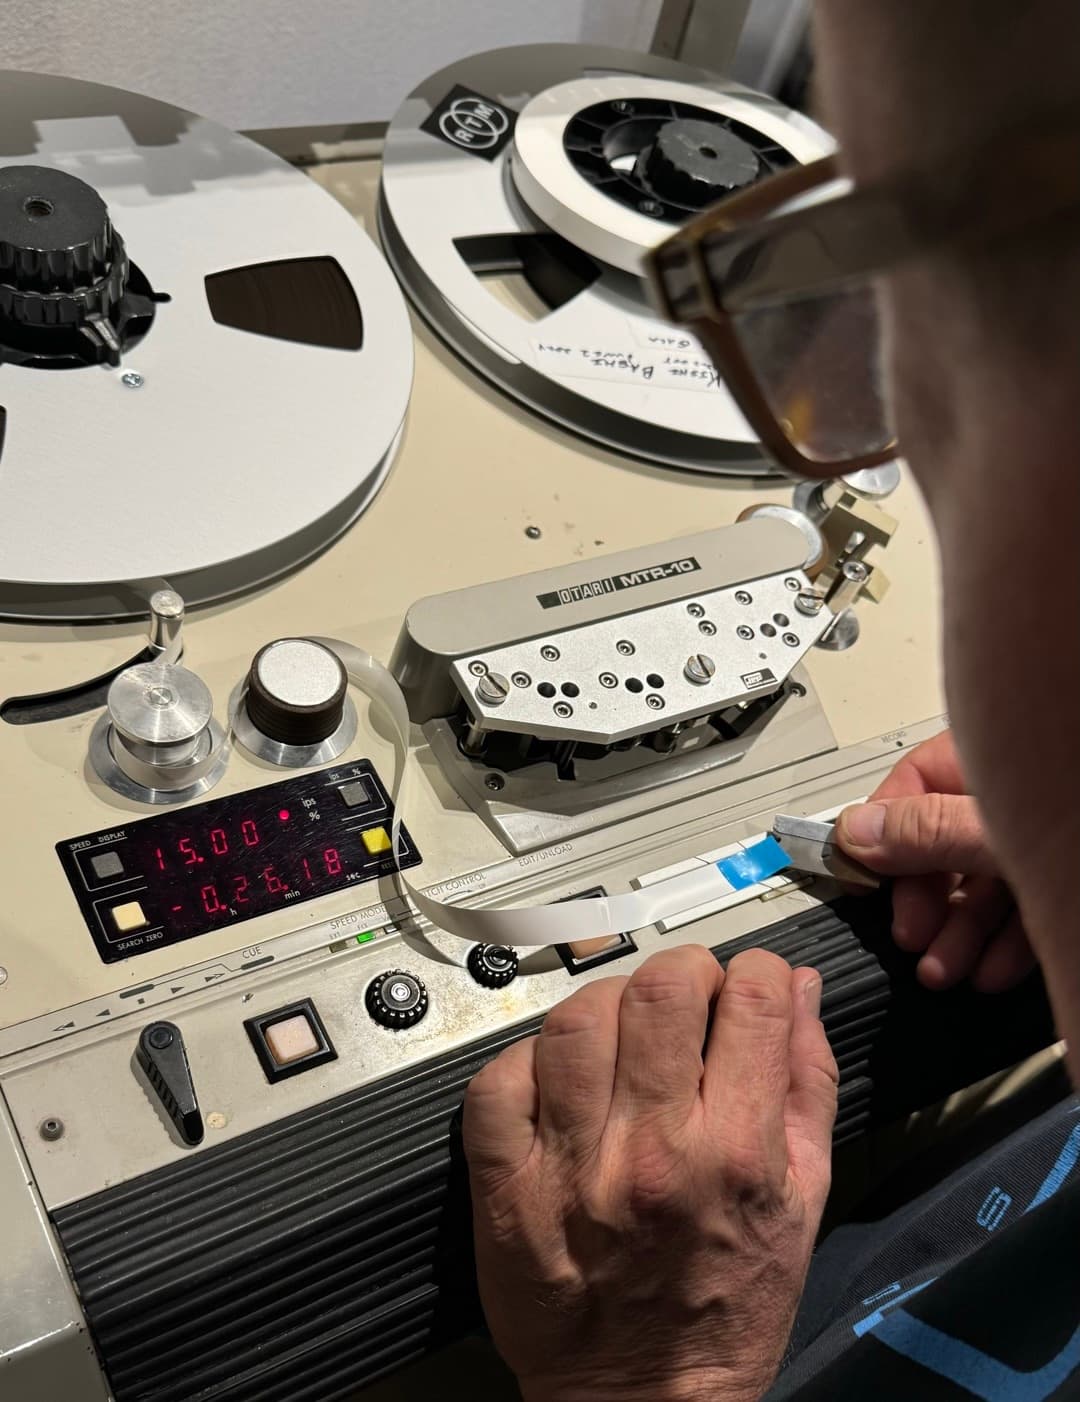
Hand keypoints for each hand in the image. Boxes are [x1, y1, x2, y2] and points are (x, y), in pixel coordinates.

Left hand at [463, 946, 836, 1401]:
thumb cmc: (728, 1309)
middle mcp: (654, 1152)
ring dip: (604, 1005)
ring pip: (575, 1020)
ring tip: (619, 1034)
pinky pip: (500, 1078)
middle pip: (659, 991)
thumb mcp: (805, 1201)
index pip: (751, 1000)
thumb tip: (801, 993)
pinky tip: (558, 1081)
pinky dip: (526, 1060)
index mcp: (737, 1154)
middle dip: (682, 972)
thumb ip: (807, 1083)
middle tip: (684, 998)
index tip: (747, 985)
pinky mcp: (506, 1185)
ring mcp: (572, 1166)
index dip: (754, 972)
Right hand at [835, 730, 1034, 992]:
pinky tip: (990, 971)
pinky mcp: (1065, 881)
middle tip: (910, 934)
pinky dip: (1001, 945)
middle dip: (922, 900)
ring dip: (955, 934)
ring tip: (944, 969)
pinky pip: (1023, 909)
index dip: (882, 831)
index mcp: (994, 756)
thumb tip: (857, 831)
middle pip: (945, 840)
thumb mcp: (999, 829)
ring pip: (982, 883)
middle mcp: (1016, 795)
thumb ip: (930, 830)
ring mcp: (1044, 840)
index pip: (917, 780)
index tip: (858, 877)